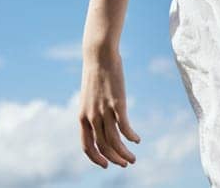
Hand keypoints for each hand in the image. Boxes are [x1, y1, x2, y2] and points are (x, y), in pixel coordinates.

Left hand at [79, 46, 139, 168]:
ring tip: (133, 158)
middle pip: (103, 147)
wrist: (99, 55)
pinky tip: (137, 139)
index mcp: (82, 117)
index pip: (87, 146)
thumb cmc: (95, 75)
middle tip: (125, 163)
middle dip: (114, 159)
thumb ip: (92, 112)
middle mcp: (91, 117)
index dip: (96, 159)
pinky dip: (131, 137)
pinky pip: (125, 128)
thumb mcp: (89, 97)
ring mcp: (104, 111)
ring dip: (124, 153)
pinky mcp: (117, 104)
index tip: (106, 165)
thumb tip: (99, 124)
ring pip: (114, 142)